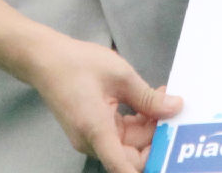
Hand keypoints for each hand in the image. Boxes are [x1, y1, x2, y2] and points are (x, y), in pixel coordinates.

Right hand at [24, 34, 182, 172]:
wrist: (47, 60)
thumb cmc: (78, 64)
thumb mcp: (121, 76)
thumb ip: (148, 97)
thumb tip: (174, 108)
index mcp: (96, 130)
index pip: (122, 166)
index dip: (147, 165)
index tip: (168, 157)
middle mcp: (91, 141)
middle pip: (132, 154)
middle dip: (156, 136)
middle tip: (174, 112)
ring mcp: (91, 137)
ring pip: (129, 144)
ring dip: (149, 127)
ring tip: (163, 99)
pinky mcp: (93, 130)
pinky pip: (121, 134)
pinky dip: (137, 121)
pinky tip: (149, 101)